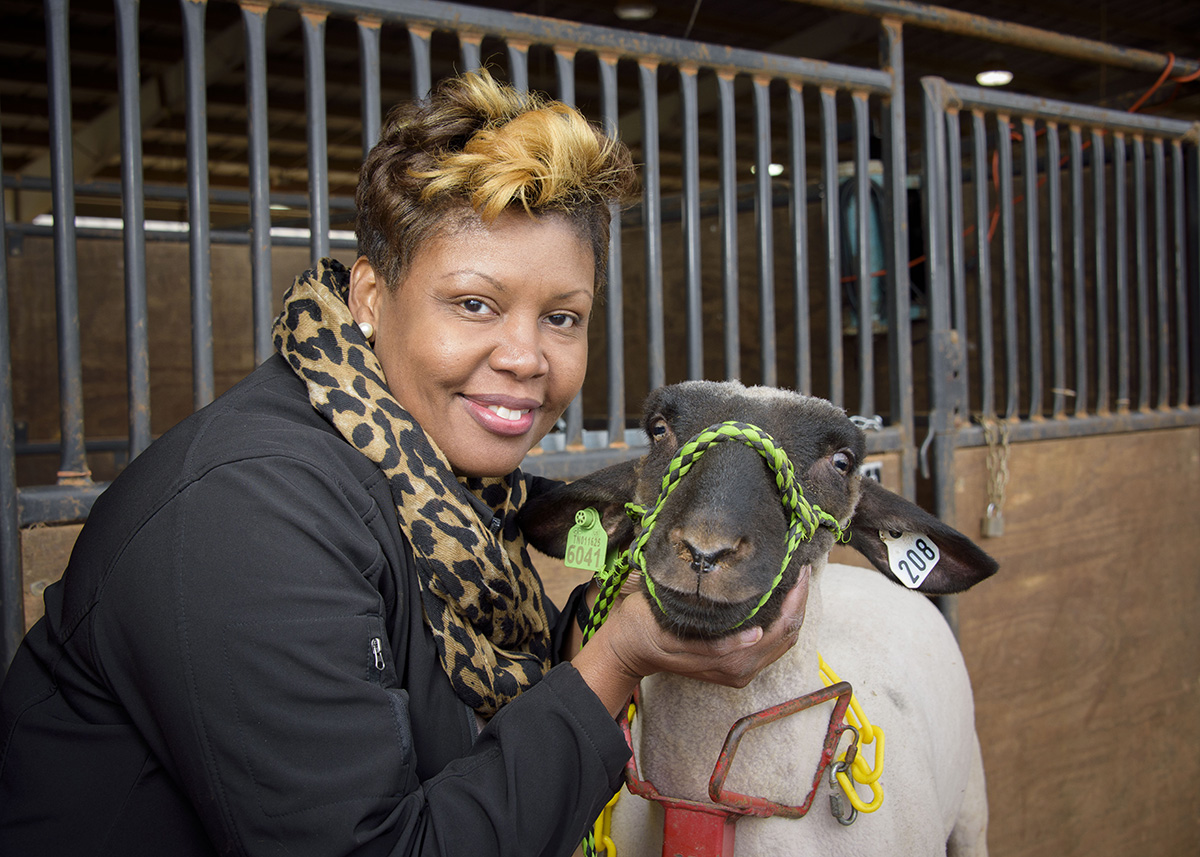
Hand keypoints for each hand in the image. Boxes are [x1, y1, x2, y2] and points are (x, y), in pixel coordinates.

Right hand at [571, 566, 809, 716]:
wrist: (626, 650)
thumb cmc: (645, 631)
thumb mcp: (674, 632)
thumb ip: (717, 643)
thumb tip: (757, 634)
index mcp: (732, 662)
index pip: (782, 628)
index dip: (796, 598)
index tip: (801, 568)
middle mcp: (742, 670)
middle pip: (788, 634)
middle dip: (799, 601)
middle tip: (802, 568)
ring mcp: (740, 669)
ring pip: (782, 640)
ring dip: (792, 610)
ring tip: (794, 578)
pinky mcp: (735, 664)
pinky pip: (770, 643)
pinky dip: (780, 619)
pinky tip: (777, 596)